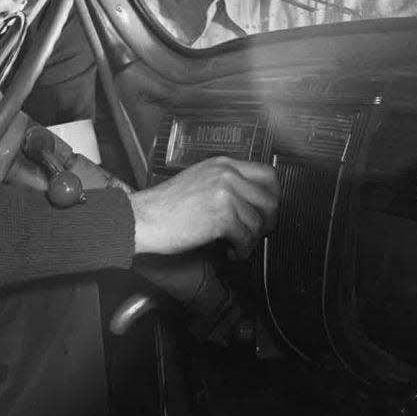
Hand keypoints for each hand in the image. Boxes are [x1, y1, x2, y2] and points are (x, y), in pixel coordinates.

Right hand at [129, 157, 278, 259]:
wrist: (143, 218)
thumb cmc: (164, 205)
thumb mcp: (197, 179)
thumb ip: (224, 182)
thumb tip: (251, 201)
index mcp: (221, 164)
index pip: (268, 174)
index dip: (273, 195)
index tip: (267, 209)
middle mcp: (226, 175)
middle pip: (270, 199)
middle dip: (267, 221)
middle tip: (257, 232)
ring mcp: (225, 194)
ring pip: (258, 222)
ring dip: (250, 240)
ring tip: (236, 245)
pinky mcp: (221, 217)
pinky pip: (246, 239)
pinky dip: (241, 251)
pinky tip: (229, 251)